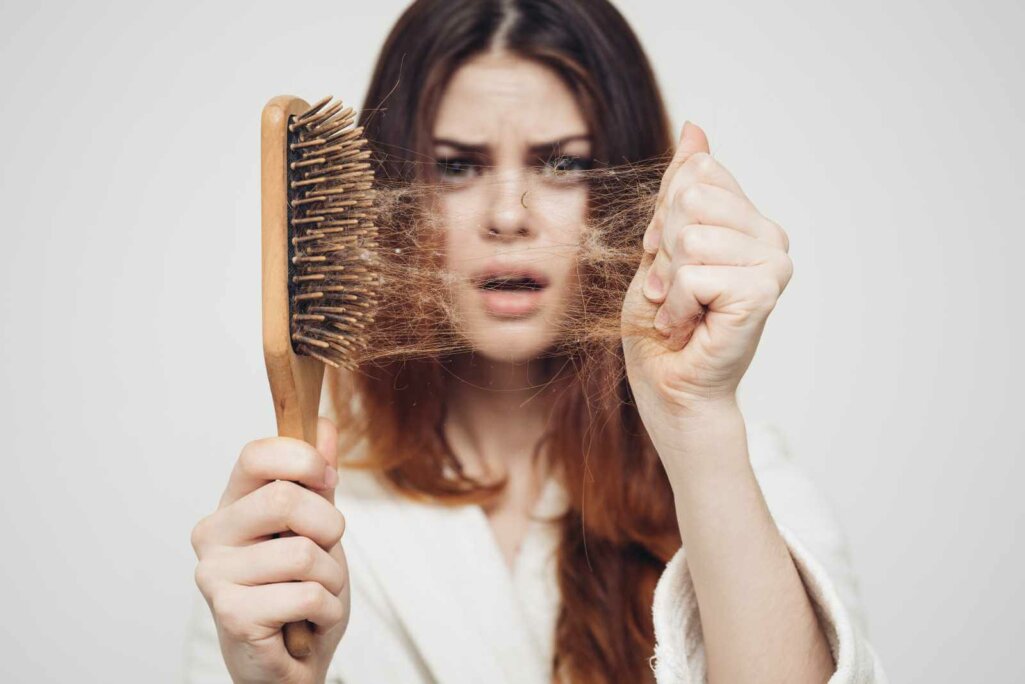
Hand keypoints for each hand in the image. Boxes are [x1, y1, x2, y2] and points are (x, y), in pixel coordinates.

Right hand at [190, 418, 349, 683]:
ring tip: (315, 593)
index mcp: (232, 504)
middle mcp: (212, 534)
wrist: (287, 664)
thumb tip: (323, 424)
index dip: (303, 459)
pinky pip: (307, 594)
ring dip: (332, 578)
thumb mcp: (317, 529)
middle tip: (327, 550)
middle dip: (329, 527)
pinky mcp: (231, 613)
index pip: (257, 455)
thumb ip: (318, 480)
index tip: (327, 480)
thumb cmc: (299, 591)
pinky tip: (309, 620)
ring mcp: (216, 574)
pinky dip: (327, 609)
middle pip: (285, 499)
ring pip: (304, 553)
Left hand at [621, 122, 791, 419]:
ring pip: (690, 236)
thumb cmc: (662, 322)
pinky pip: (693, 274)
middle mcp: (770, 236)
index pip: (697, 174)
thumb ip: (680, 187)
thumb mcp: (661, 242)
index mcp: (749, 219)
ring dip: (666, 282)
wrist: (667, 384)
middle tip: (671, 290)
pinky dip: (674, 305)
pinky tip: (686, 327)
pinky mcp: (763, 292)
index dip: (663, 219)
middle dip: (663, 248)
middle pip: (690, 199)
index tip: (667, 260)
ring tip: (679, 309)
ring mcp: (773, 264)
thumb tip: (695, 128)